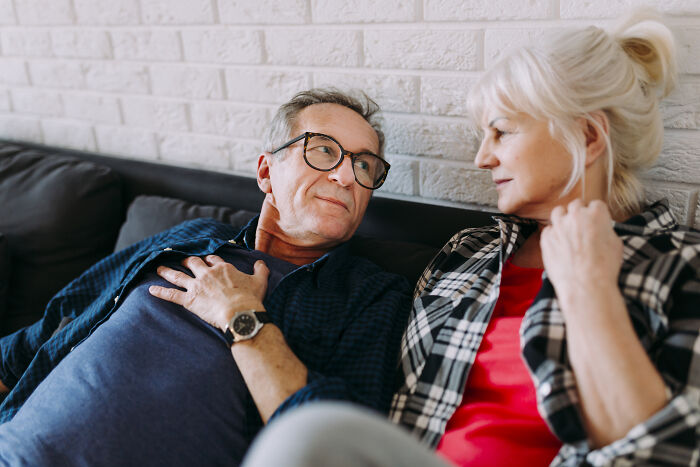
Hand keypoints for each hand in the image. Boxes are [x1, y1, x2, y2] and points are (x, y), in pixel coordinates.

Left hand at [149, 255, 268, 330]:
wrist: (240, 313)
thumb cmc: (251, 298)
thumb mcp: (260, 281)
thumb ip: (261, 269)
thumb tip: (260, 262)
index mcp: (223, 268)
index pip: (212, 259)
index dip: (209, 260)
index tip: (207, 261)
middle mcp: (207, 274)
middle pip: (193, 263)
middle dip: (186, 261)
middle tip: (182, 261)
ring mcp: (196, 286)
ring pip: (178, 276)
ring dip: (167, 271)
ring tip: (159, 268)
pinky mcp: (189, 300)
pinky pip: (171, 294)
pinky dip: (160, 292)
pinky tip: (151, 290)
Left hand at [540, 199, 622, 303]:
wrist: (586, 285)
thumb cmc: (604, 267)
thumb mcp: (616, 244)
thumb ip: (606, 230)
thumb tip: (601, 229)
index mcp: (596, 214)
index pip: (595, 205)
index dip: (596, 215)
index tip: (596, 222)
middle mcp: (576, 215)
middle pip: (576, 205)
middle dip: (579, 214)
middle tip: (582, 226)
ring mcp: (558, 226)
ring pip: (558, 212)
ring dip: (563, 219)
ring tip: (568, 230)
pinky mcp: (546, 238)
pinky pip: (548, 230)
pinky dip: (553, 235)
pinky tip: (559, 245)